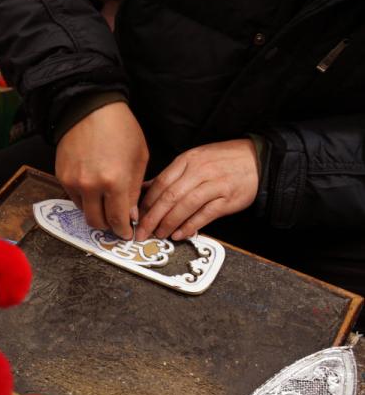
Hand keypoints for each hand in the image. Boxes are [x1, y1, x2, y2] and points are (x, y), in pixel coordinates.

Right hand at [55, 101, 147, 239]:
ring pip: (83, 212)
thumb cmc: (120, 129)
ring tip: (105, 201)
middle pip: (96, 222)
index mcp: (114, 182)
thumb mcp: (138, 158)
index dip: (123, 231)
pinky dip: (84, 198)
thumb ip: (135, 190)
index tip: (127, 234)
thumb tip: (130, 214)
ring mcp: (73, 182)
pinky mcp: (61, 177)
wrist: (89, 108)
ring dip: (95, 212)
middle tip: (116, 222)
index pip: (117, 220)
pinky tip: (93, 185)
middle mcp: (91, 186)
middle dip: (108, 226)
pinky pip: (73, 197)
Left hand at [135, 139, 259, 241]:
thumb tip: (146, 189)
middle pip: (169, 196)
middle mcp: (199, 171)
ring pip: (185, 206)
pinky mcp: (227, 199)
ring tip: (159, 234)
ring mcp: (214, 184)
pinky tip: (180, 234)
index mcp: (187, 160)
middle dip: (152, 217)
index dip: (146, 203)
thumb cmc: (223, 161)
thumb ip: (171, 175)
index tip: (136, 217)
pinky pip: (204, 215)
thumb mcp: (195, 160)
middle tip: (142, 232)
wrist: (259, 159)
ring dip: (168, 223)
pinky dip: (190, 226)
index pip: (160, 183)